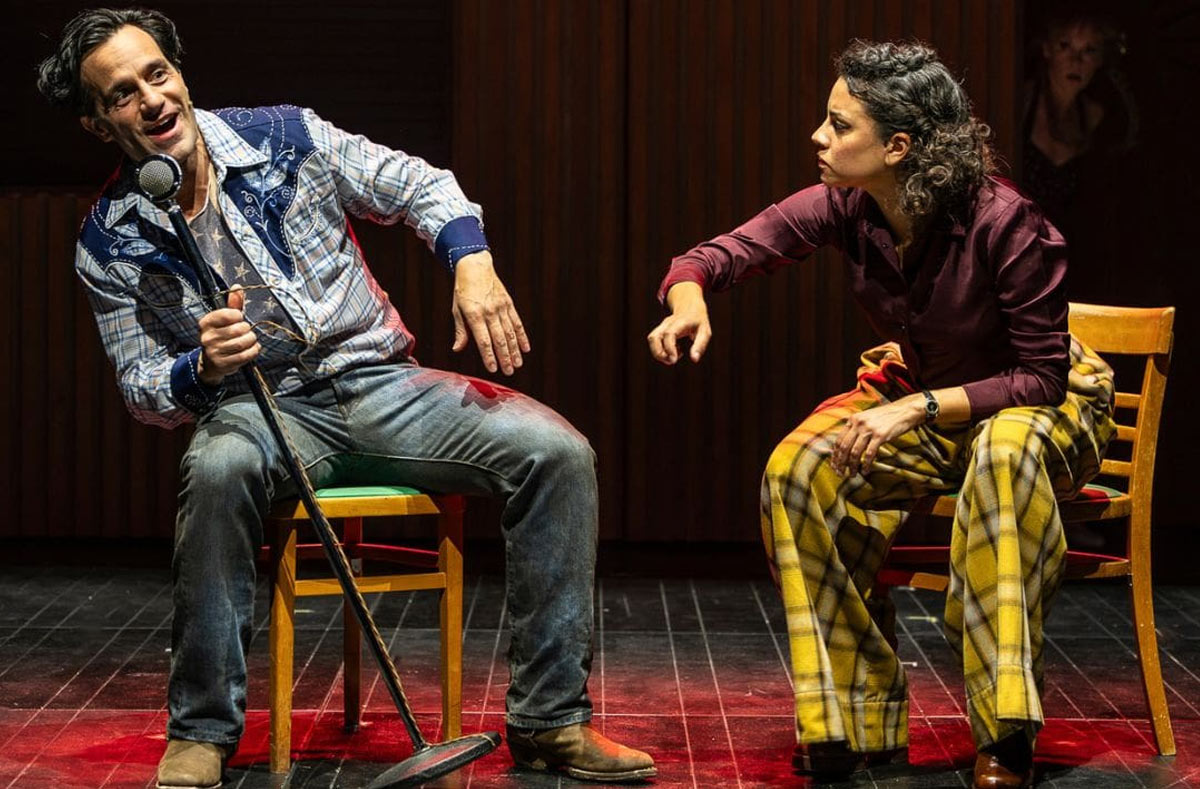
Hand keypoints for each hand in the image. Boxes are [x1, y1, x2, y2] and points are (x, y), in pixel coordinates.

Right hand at [197, 285, 259, 385]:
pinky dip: (254, 350)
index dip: (239, 316)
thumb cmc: (222, 336)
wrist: (211, 362)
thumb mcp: (224, 319)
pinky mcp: (222, 364)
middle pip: (240, 329)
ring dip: (252, 340)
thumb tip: (237, 287)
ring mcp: (213, 352)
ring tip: (249, 340)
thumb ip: (232, 304)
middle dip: (248, 330)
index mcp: (206, 322)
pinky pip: (246, 355)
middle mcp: (207, 337)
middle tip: (245, 332)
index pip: (229, 314)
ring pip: (244, 342)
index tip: (237, 320)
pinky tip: (252, 349)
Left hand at [452, 251, 529, 374]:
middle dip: (504, 357)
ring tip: (518, 364)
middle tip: (509, 372)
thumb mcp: (457, 310)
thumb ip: (460, 331)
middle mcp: (489, 312)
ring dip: (515, 350)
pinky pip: (517, 322)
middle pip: (499, 339)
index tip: (493, 369)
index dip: (489, 356)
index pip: (483, 340)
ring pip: (510, 333)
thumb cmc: (463, 290)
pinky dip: (522, 336)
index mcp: (474, 315)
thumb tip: (457, 349)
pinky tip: (525, 348)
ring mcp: (501, 307)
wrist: (475, 266)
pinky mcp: (508, 303)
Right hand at [648, 282, 711, 363]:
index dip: (669, 348)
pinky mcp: (659, 330)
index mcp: (680, 322)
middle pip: (654, 337)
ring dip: (658, 353)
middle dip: (659, 353)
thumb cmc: (699, 321)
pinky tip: (672, 351)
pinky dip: (660, 350)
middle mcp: (668, 323)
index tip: (674, 359)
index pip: (669, 334)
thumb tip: (694, 359)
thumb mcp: (705, 332)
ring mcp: (662, 326)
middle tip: (672, 361)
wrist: (690, 307)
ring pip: (652, 339)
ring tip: (672, 358)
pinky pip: (654, 341)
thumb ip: (700, 345)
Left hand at [830, 396, 925, 476]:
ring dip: (852, 466)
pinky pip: (869, 454)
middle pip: (844, 448)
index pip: (838, 440)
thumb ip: (855, 428)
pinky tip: (865, 471)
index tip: (835, 465)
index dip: (835, 455)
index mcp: (853, 419)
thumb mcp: (866, 418)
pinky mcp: (880, 435)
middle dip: (840, 463)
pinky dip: (865, 465)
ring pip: (854, 452)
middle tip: (840, 473)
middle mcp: (858, 423)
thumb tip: (846, 446)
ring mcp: (869, 429)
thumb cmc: (886, 417)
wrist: (904, 410)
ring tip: (853, 474)